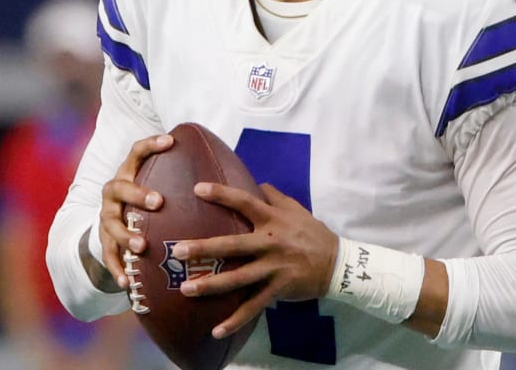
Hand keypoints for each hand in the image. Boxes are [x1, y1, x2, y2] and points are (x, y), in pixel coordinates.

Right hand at [98, 134, 173, 288]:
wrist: (114, 225)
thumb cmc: (150, 201)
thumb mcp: (162, 185)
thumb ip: (185, 179)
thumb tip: (233, 175)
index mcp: (130, 173)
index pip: (137, 152)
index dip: (151, 145)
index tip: (171, 141)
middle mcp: (114, 192)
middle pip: (120, 187)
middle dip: (138, 193)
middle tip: (159, 202)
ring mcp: (106, 216)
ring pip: (110, 223)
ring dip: (125, 234)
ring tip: (142, 246)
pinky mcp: (103, 241)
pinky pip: (107, 255)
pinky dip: (117, 268)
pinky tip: (126, 282)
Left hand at [170, 182, 338, 338]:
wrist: (337, 264)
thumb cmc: (312, 233)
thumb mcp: (296, 209)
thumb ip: (274, 196)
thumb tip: (256, 183)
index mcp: (272, 220)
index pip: (244, 202)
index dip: (221, 195)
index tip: (197, 189)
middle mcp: (270, 243)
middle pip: (233, 245)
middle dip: (204, 248)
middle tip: (178, 251)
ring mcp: (273, 268)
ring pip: (238, 278)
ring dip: (211, 285)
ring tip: (187, 289)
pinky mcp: (277, 290)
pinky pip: (253, 307)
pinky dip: (236, 320)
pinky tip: (216, 331)